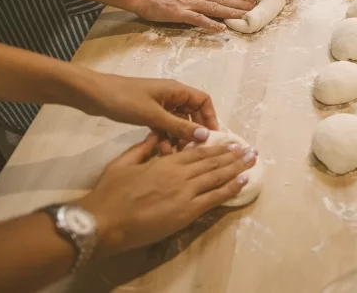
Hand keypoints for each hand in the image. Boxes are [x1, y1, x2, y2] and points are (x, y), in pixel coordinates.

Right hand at [78, 134, 256, 257]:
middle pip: (212, 163)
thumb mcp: (123, 163)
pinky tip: (244, 180)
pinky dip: (231, 188)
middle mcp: (179, 174)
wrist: (103, 220)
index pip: (197, 152)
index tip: (230, 142)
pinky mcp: (186, 211)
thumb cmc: (110, 193)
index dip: (216, 147)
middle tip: (250, 150)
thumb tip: (155, 135)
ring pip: (217, 177)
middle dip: (233, 155)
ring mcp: (185, 193)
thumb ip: (142, 148)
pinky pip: (214, 198)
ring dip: (237, 167)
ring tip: (253, 160)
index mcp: (165, 162)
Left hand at [82, 74, 218, 141]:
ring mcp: (158, 104)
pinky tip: (160, 151)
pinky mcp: (147, 113)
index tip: (211, 137)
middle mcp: (171, 96)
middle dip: (193, 132)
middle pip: (191, 113)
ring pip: (176, 122)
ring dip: (177, 137)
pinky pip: (163, 125)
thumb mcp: (154, 115)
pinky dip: (164, 137)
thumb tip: (205, 135)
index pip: (203, 101)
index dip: (210, 118)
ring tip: (173, 154)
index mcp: (176, 91)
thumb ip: (179, 126)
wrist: (94, 95)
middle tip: (193, 151)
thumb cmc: (126, 100)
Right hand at [131, 0, 255, 32]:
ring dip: (231, 13)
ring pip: (214, 8)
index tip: (253, 1)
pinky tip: (221, 28)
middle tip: (256, 9)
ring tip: (245, 17)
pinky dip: (210, 23)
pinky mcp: (179, 12)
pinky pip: (197, 19)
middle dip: (241, 5)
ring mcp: (188, 2)